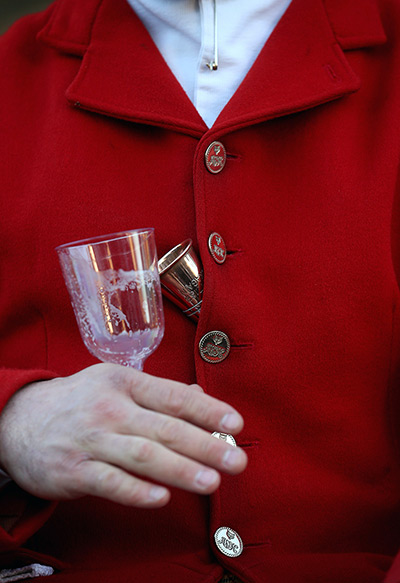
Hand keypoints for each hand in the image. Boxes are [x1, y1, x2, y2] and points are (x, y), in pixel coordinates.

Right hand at [0, 364, 246, 507]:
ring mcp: (90, 439)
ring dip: (179, 469)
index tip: (236, 423)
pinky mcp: (73, 470)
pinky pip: (109, 482)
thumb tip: (200, 397)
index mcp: (123, 382)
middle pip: (164, 427)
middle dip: (204, 444)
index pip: (173, 395)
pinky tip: (162, 498)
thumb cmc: (80, 401)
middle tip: (236, 460)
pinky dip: (136, 491)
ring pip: (141, 455)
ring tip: (211, 482)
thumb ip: (157, 393)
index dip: (207, 409)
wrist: (19, 420)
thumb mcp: (115, 384)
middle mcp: (109, 407)